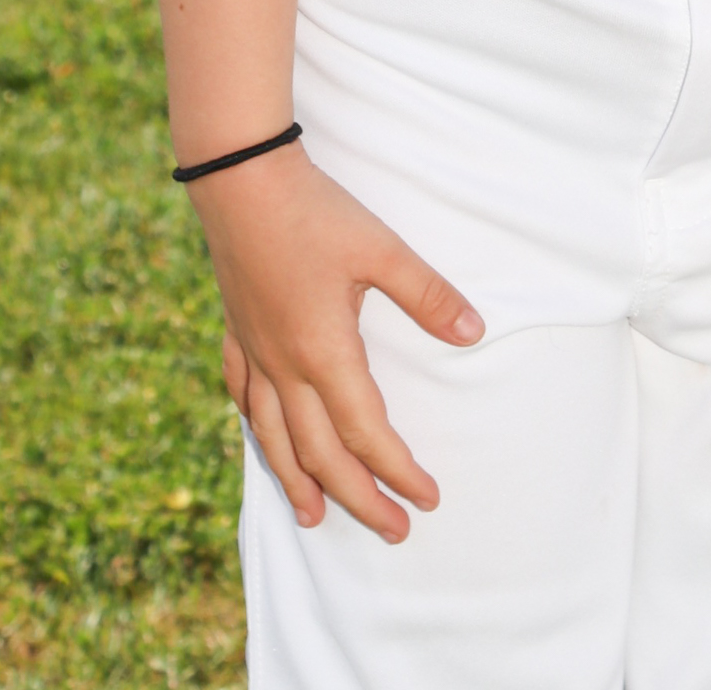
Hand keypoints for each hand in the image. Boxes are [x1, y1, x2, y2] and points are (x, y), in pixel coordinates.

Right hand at [189, 145, 484, 541]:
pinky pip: (244, 399)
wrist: (241, 180)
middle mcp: (284, 366)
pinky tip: (265, 440)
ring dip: (298, 482)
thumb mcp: (383, 249)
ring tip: (314, 517)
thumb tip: (473, 334)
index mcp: (324, 353)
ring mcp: (254, 352)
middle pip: (321, 453)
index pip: (367, 433)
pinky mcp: (236, 331)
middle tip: (392, 529)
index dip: (398, 470)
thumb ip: (428, 296)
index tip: (427, 498)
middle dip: (358, 498)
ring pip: (274, 438)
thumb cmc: (316, 213)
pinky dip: (259, 432)